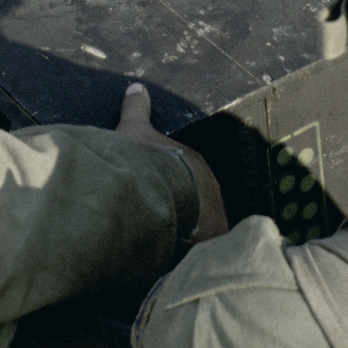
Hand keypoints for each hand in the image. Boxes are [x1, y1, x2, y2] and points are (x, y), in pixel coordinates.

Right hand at [115, 82, 227, 243]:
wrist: (149, 194)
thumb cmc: (143, 161)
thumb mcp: (134, 130)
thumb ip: (136, 109)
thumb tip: (137, 88)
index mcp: (195, 163)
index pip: (188, 175)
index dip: (174, 185)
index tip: (159, 194)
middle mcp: (211, 189)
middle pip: (198, 202)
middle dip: (184, 211)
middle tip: (162, 221)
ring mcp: (213, 216)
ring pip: (201, 227)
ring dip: (188, 234)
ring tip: (166, 244)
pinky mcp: (208, 243)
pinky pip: (200, 250)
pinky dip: (188, 253)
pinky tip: (172, 260)